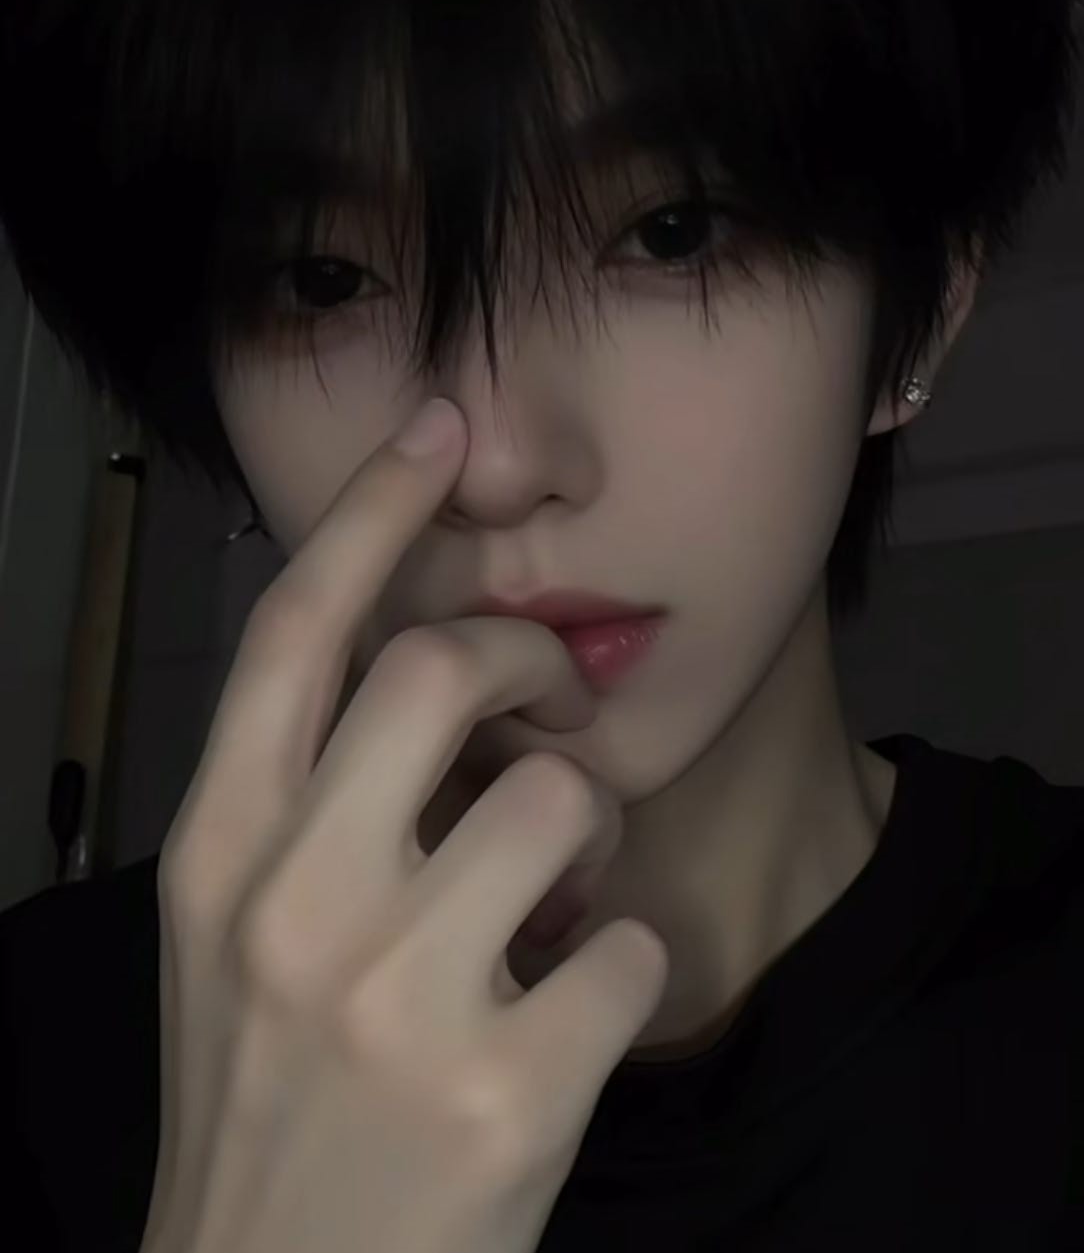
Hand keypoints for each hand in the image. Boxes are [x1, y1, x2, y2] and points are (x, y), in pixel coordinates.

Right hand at [140, 397, 669, 1252]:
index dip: (370, 510)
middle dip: (520, 657)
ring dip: (586, 836)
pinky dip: (625, 960)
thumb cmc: (266, 1095)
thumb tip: (436, 674)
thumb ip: (309, 802)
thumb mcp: (238, 932)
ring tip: (557, 898)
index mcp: (219, 853)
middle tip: (547, 697)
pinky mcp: (509, 1094)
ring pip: (560, 802)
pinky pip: (632, 946)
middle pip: (439, 671)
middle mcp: (295, 905)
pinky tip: (572, 1007)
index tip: (438, 425)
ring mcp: (399, 1001)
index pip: (295, 632)